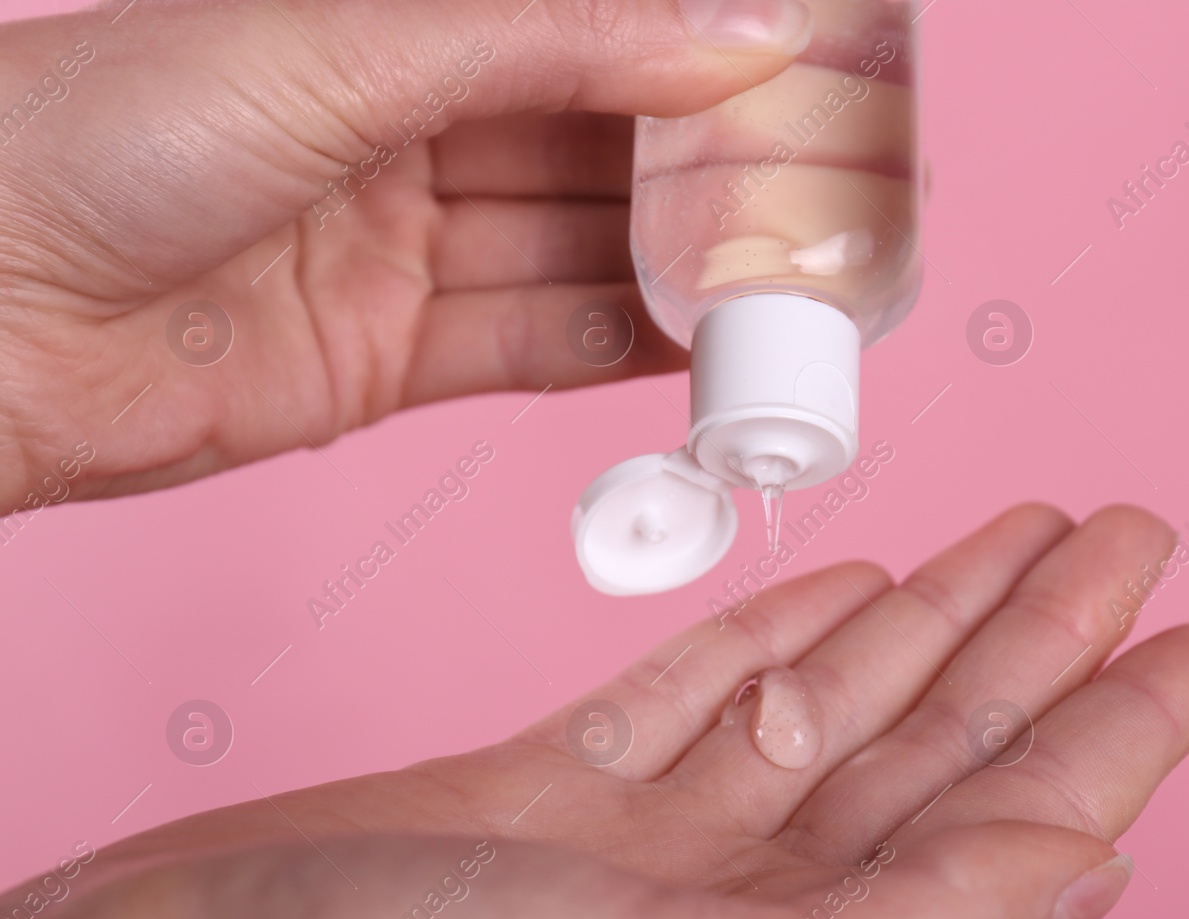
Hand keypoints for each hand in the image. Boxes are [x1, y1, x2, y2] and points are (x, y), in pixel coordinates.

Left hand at [0, 0, 814, 508]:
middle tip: (820, 194)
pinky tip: (701, 349)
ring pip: (580, 253)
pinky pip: (533, 345)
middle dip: (708, 173)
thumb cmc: (108, 133)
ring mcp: (401, 250)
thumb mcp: (353, 47)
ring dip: (681, 274)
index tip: (804, 66)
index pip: (586, 33)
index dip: (696, 49)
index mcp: (392, 26)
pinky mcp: (388, 357)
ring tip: (790, 286)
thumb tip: (732, 29)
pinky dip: (618, 350)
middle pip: (599, 150)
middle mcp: (405, 132)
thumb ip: (553, 41)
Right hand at [0, 504, 1188, 918]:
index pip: (1017, 826)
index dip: (1125, 731)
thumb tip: (1094, 866)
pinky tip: (850, 588)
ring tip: (1027, 531)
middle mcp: (751, 908)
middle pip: (942, 748)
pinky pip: (704, 692)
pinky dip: (780, 634)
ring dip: (935, 616)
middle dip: (1047, 641)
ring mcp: (654, 844)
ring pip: (836, 704)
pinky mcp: (556, 787)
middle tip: (1136, 538)